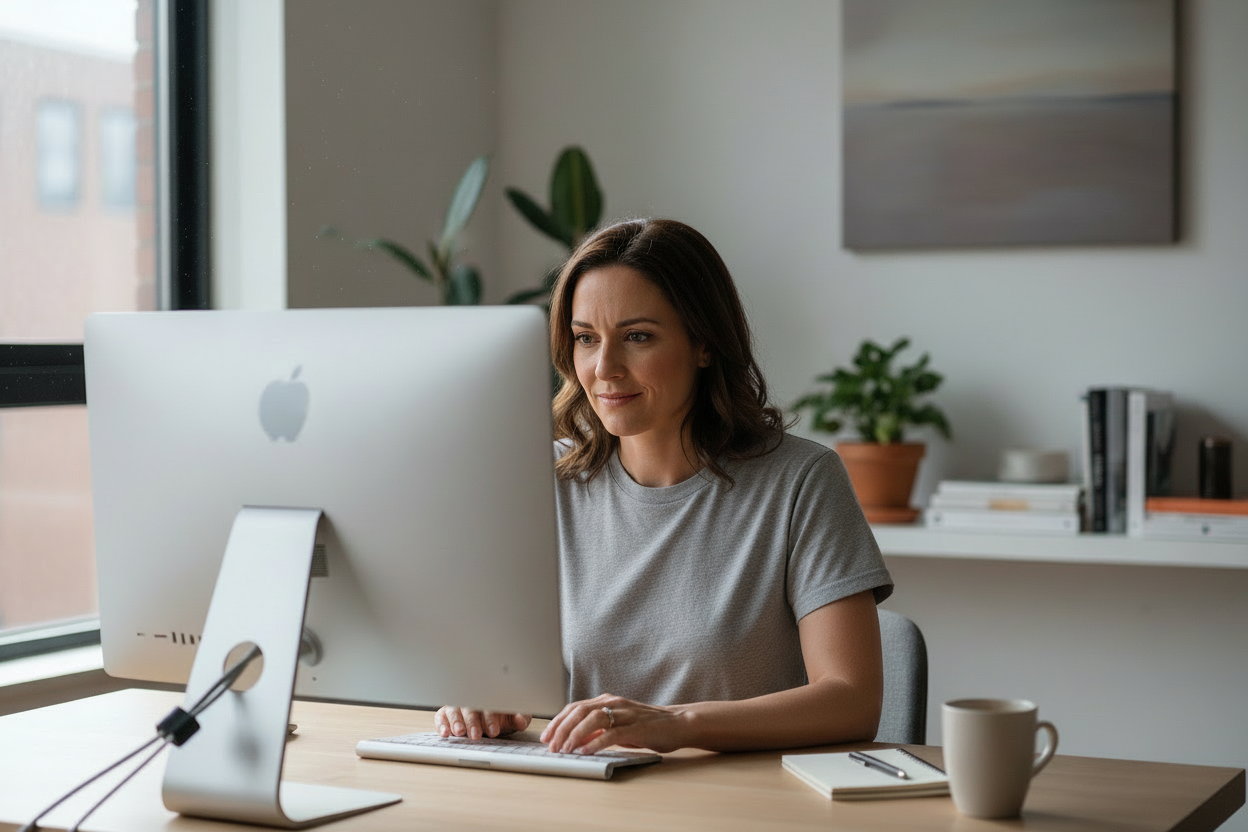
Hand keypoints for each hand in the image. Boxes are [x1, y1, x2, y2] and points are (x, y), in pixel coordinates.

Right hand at [434, 706, 530, 739]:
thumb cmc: (503, 715)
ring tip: (459, 732)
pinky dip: (442, 724)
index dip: (491, 718)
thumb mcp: (515, 717)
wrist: (493, 720)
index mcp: (490, 697)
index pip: (488, 704)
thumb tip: (520, 719)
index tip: (494, 730)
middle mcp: (472, 699)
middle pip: (470, 707)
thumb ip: (520, 718)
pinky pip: (441, 716)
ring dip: (456, 721)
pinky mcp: (446, 713)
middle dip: (473, 722)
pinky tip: (445, 733)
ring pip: (454, 709)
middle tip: (476, 735)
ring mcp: (459, 705)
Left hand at [540, 693, 688, 754]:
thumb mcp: (618, 725)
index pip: (575, 707)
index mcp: (607, 700)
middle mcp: (613, 703)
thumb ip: (599, 729)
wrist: (677, 723)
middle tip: (552, 746)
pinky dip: (596, 742)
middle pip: (579, 711)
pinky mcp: (636, 727)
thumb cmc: (646, 726)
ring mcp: (625, 713)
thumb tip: (576, 739)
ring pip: (592, 719)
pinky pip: (612, 733)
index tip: (547, 737)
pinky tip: (586, 751)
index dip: (558, 722)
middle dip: (562, 729)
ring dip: (575, 735)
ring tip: (565, 750)